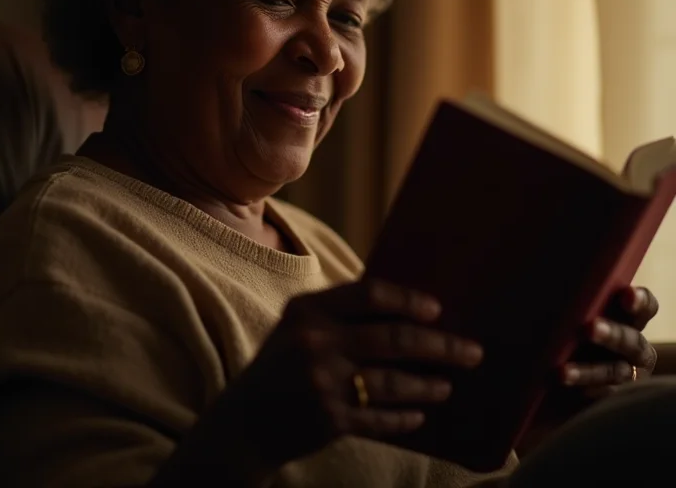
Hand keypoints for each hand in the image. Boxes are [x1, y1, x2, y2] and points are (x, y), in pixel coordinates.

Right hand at [231, 278, 482, 470]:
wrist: (243, 421)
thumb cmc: (280, 366)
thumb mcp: (299, 326)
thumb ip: (339, 312)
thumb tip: (405, 309)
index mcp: (308, 310)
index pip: (369, 293)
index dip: (408, 300)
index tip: (437, 310)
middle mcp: (315, 342)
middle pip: (392, 338)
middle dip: (440, 346)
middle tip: (472, 352)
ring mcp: (322, 383)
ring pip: (392, 382)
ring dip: (427, 385)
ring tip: (446, 386)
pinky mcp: (329, 420)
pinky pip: (380, 419)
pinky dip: (404, 418)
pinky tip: (420, 416)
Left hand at [562, 286, 658, 391]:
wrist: (580, 360)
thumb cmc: (574, 317)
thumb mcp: (579, 303)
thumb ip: (574, 291)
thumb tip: (533, 261)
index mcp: (630, 317)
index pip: (645, 306)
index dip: (639, 301)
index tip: (625, 295)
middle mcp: (634, 344)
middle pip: (631, 340)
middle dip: (611, 334)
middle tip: (588, 328)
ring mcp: (627, 371)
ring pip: (615, 372)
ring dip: (589, 371)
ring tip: (562, 372)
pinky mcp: (612, 393)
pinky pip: (603, 395)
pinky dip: (585, 391)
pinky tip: (567, 386)